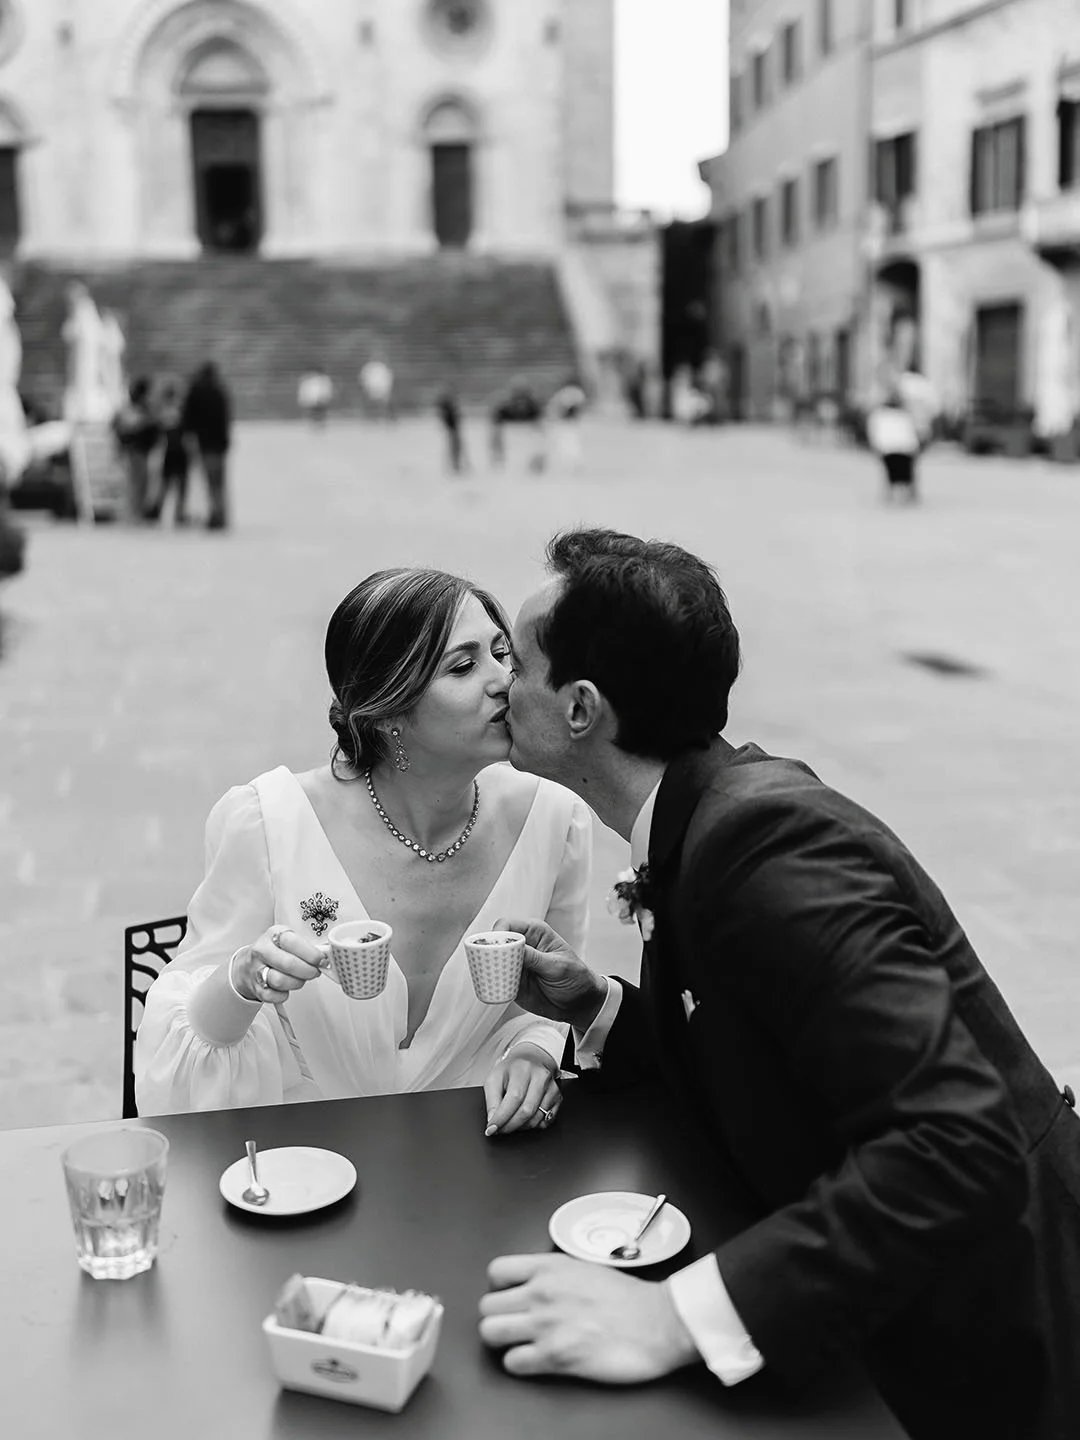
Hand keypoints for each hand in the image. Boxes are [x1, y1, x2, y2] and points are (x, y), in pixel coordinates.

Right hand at [232, 924, 327, 1004]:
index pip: (292, 942)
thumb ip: (306, 947)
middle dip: (307, 971)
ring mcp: (256, 969)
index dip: (311, 953)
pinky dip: (284, 994)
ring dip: (297, 983)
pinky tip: (286, 988)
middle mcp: (262, 950)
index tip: (322, 960)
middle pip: (288, 963)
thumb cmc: (274, 952)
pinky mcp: (255, 988)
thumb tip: (326, 957)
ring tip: (301, 979)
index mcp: (273, 934)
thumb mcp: (288, 941)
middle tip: (315, 972)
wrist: (247, 966)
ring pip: (280, 981)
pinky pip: (274, 995)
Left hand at [478, 1254, 699, 1383]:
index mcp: (549, 1267)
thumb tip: (535, 1284)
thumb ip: (554, 1274)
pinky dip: (519, 1364)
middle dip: (498, 1317)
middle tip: (515, 1324)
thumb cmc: (629, 1297)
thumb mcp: (585, 1267)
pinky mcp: (554, 1357)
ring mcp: (545, 1325)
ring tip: (520, 1343)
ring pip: (490, 1333)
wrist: (657, 1322)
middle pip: (487, 1306)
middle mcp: (541, 1293)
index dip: (500, 1288)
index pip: (496, 1271)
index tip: (510, 1297)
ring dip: (503, 1341)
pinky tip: (536, 1361)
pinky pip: (512, 1363)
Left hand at [483, 1043, 560, 1137]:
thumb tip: (493, 1122)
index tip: (491, 1129)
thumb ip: (492, 1101)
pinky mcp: (558, 1097)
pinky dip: (533, 1125)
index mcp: (522, 1069)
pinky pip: (546, 1121)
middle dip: (510, 1125)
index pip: (514, 1098)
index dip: (502, 1117)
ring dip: (521, 1127)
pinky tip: (525, 1118)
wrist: (530, 1060)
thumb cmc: (511, 1071)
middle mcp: (540, 1077)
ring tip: (511, 1121)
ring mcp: (552, 1087)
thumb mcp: (494, 1079)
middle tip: (500, 1129)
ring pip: (537, 1118)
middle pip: (526, 1110)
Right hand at [493, 916, 606, 1032]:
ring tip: (490, 976)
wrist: (580, 1003)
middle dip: (489, 951)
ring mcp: (515, 963)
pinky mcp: (512, 980)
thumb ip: (535, 958)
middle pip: (496, 942)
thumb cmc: (575, 977)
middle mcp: (522, 945)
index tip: (495, 946)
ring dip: (487, 967)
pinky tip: (491, 986)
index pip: (509, 925)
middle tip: (489, 964)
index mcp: (534, 932)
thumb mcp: (558, 966)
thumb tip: (513, 949)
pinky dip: (490, 981)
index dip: (498, 933)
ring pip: (492, 960)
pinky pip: (495, 979)